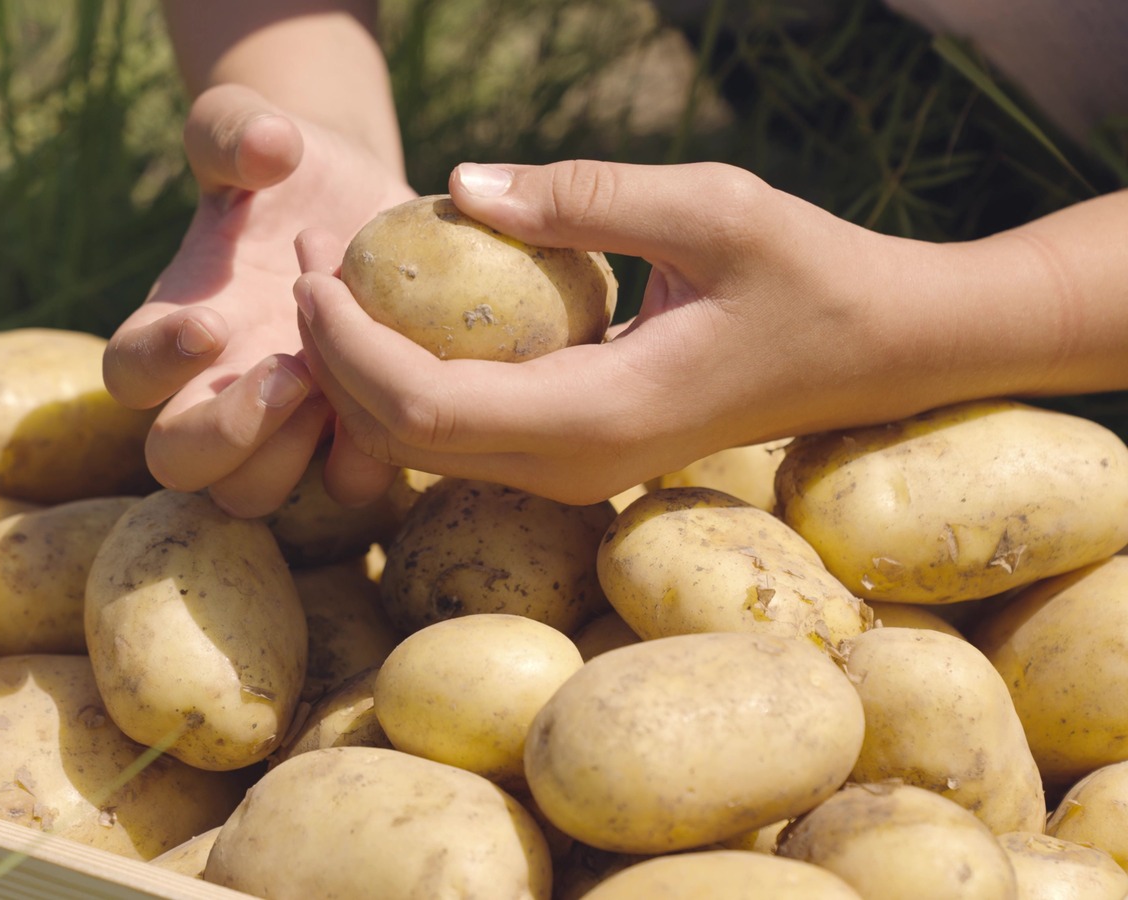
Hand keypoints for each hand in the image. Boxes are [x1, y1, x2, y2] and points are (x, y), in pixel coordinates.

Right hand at [103, 84, 412, 515]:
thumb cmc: (283, 163)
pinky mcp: (346, 434)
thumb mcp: (250, 129)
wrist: (356, 194)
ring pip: (248, 496)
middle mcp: (211, 389)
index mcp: (172, 324)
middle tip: (292, 373)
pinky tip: (399, 397)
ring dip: (289, 458)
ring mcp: (279, 424)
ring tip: (339, 388)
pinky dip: (365, 459)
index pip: (126, 372)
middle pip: (176, 464)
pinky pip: (342, 486)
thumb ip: (234, 129)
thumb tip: (269, 146)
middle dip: (226, 435)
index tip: (209, 324)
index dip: (155, 364)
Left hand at [294, 159, 987, 504]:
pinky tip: (399, 313)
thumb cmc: (810, 273)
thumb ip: (584, 197)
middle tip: (306, 265)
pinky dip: (409, 379)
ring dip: (362, 370)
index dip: (347, 348)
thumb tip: (456, 183)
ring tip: (333, 282)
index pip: (424, 407)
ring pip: (424, 445)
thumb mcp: (713, 208)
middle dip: (332, 358)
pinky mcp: (573, 459)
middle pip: (403, 438)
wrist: (877, 354)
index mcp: (599, 417)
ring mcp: (571, 475)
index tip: (313, 274)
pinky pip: (462, 432)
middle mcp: (573, 468)